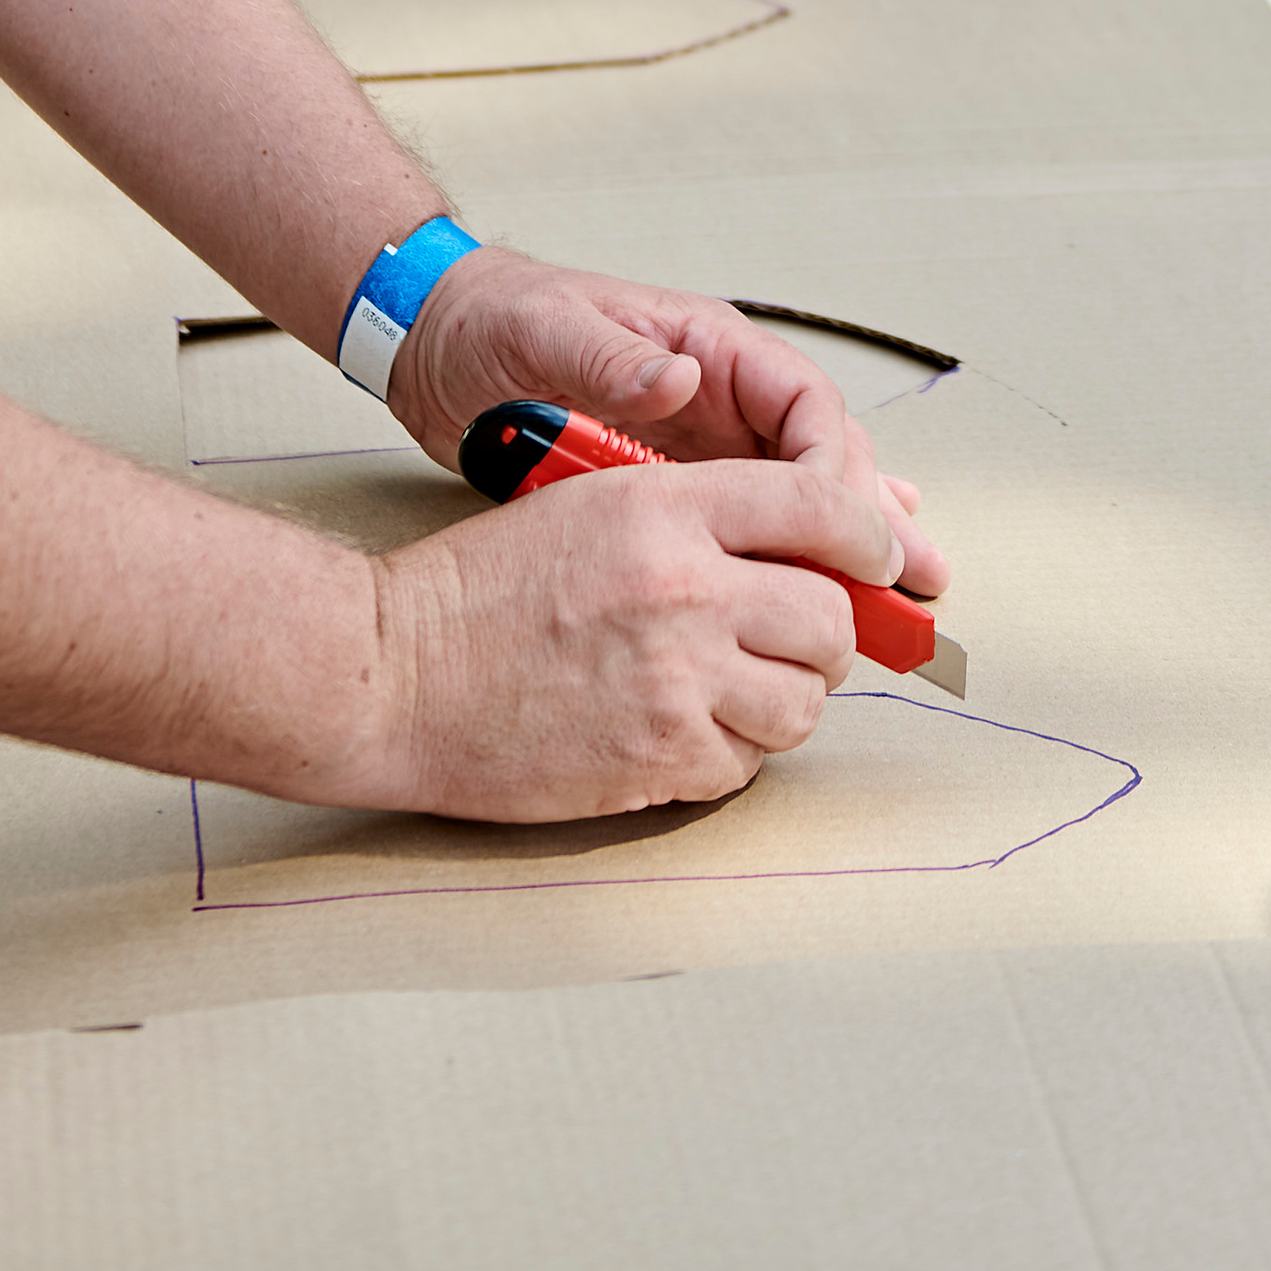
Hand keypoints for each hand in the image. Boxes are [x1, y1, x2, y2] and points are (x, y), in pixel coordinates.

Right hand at [365, 448, 897, 819]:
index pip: (819, 506)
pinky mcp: (659, 761)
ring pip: (804, 702)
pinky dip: (730, 754)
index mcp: (667, 508)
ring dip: (782, 698)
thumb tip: (798, 549)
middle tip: (788, 638)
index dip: (867, 536)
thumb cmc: (479, 589)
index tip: (875, 560)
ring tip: (730, 687)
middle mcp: (686, 590)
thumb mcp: (593, 505)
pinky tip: (681, 729)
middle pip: (829, 617)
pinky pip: (748, 765)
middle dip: (822, 633)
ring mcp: (676, 682)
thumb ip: (697, 517)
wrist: (394, 674)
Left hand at [392, 247, 949, 599]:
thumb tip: (680, 377)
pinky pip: (747, 520)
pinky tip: (822, 592)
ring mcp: (695, 438)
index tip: (855, 529)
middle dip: (871, 516)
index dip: (838, 467)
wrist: (433, 342)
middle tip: (920, 579)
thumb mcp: (545, 331)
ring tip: (904, 600)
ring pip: (793, 494)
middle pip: (818, 455)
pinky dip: (790, 555)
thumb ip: (611, 356)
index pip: (802, 403)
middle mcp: (715, 390)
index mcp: (704, 345)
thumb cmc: (490, 320)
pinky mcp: (667, 481)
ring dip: (847, 544)